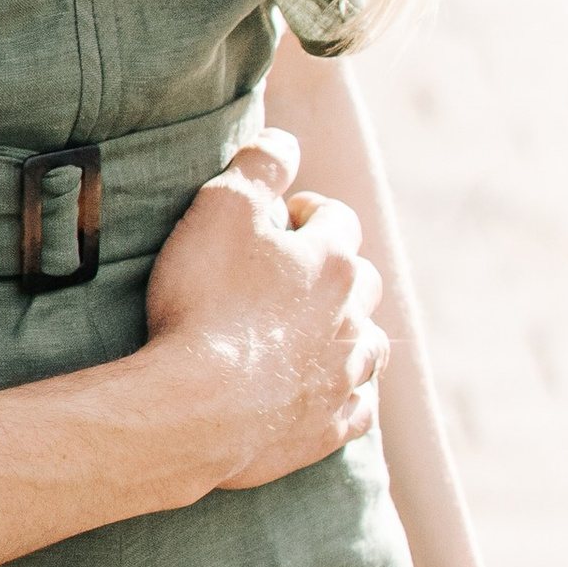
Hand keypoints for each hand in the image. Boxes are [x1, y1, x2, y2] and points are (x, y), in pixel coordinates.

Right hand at [144, 128, 387, 493]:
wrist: (198, 408)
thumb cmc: (204, 302)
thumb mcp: (220, 208)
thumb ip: (259, 165)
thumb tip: (287, 140)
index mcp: (331, 258)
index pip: (337, 219)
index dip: (309, 212)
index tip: (282, 219)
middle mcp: (352, 315)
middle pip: (362, 281)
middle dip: (335, 271)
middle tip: (291, 274)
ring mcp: (344, 375)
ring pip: (369, 344)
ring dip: (348, 332)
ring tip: (313, 332)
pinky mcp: (329, 427)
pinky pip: (357, 407)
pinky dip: (346, 395)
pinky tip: (327, 392)